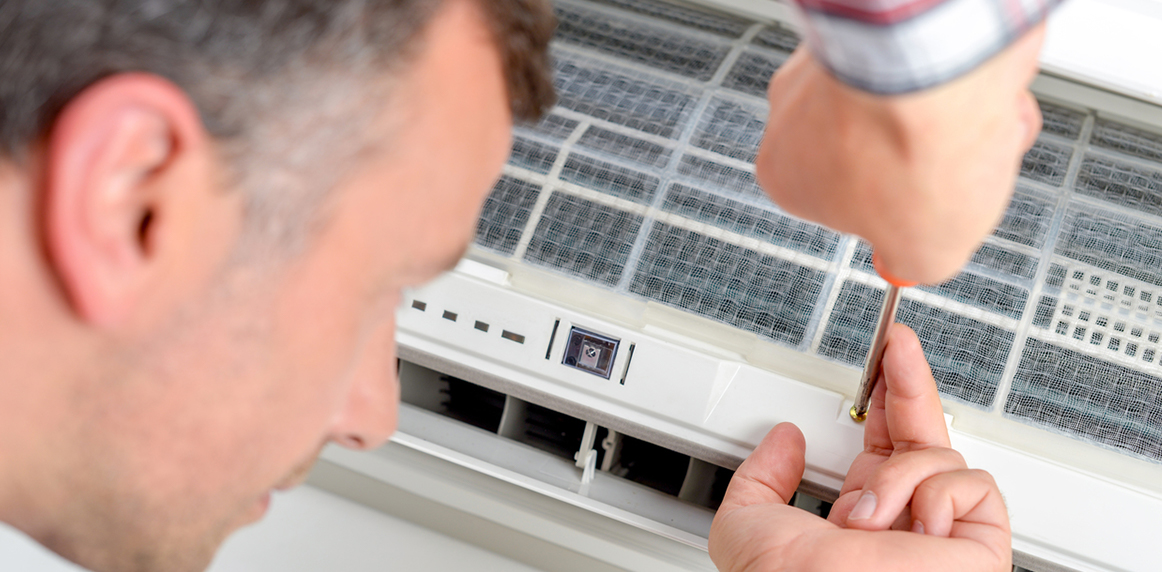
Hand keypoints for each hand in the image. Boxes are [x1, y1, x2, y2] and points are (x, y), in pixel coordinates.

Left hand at [709, 324, 1009, 571]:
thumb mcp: (746, 525)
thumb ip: (759, 477)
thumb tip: (783, 439)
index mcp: (856, 519)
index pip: (879, 445)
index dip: (879, 399)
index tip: (875, 363)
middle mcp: (900, 522)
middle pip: (919, 432)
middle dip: (907, 381)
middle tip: (895, 343)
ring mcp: (940, 532)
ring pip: (939, 454)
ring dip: (897, 475)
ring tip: (869, 518)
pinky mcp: (979, 544)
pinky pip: (973, 484)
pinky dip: (938, 495)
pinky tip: (914, 527)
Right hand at [755, 27, 1045, 283]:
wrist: (935, 64)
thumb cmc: (912, 150)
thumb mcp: (925, 254)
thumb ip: (915, 262)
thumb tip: (917, 260)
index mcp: (788, 178)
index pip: (846, 209)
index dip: (897, 215)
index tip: (924, 217)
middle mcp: (794, 115)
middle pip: (878, 153)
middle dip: (929, 161)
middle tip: (957, 170)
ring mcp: (830, 64)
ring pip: (905, 105)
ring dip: (950, 119)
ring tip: (976, 125)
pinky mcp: (872, 30)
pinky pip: (921, 64)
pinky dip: (956, 76)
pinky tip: (975, 86)